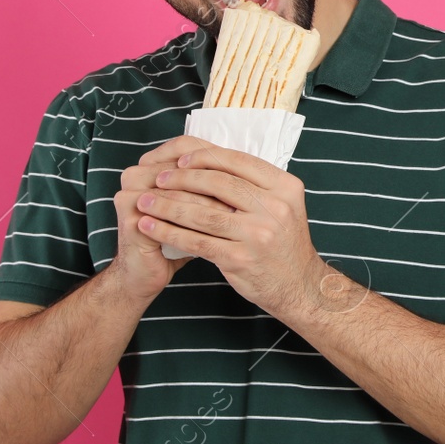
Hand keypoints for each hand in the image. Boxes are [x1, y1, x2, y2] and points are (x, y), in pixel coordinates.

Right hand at [108, 158, 235, 302]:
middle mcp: (134, 174)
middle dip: (219, 182)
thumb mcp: (193, 206)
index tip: (249, 173)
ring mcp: (129, 196)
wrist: (144, 274)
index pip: (186, 148)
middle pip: (184, 169)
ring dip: (212, 202)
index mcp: (148, 164)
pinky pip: (171, 218)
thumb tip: (249, 170)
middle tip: (250, 192)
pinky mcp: (131, 220)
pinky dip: (197, 222)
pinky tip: (219, 230)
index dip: (218, 160)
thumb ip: (208, 183)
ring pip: (180, 193)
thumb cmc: (176, 237)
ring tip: (239, 211)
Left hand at [134, 137, 326, 317]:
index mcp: (285, 187)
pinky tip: (150, 227)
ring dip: (167, 206)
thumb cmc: (284, 243)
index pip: (238, 161)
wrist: (299, 286)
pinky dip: (168, 232)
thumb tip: (210, 162)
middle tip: (158, 178)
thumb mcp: (282, 205)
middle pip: (218, 184)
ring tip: (145, 201)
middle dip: (181, 179)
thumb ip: (254, 185)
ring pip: (202, 213)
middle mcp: (275, 208)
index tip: (180, 160)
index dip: (204, 157)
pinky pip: (196, 241)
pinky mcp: (240, 259)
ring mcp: (258, 234)